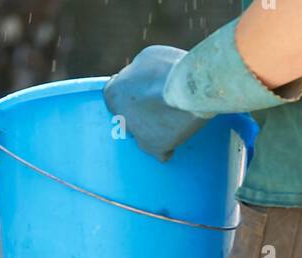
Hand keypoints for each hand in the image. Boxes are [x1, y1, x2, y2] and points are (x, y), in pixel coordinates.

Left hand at [104, 45, 208, 162]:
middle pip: (127, 118)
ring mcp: (138, 136)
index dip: (129, 91)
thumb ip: (139, 73)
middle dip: (139, 112)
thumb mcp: (147, 59)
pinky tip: (175, 139)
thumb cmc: (168, 69)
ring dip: (152, 131)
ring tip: (170, 120)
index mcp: (113, 93)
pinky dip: (166, 147)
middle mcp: (121, 117)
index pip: (114, 95)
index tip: (141, 89)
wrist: (188, 89)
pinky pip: (160, 154)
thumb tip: (142, 79)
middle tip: (157, 104)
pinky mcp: (156, 149)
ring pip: (142, 138)